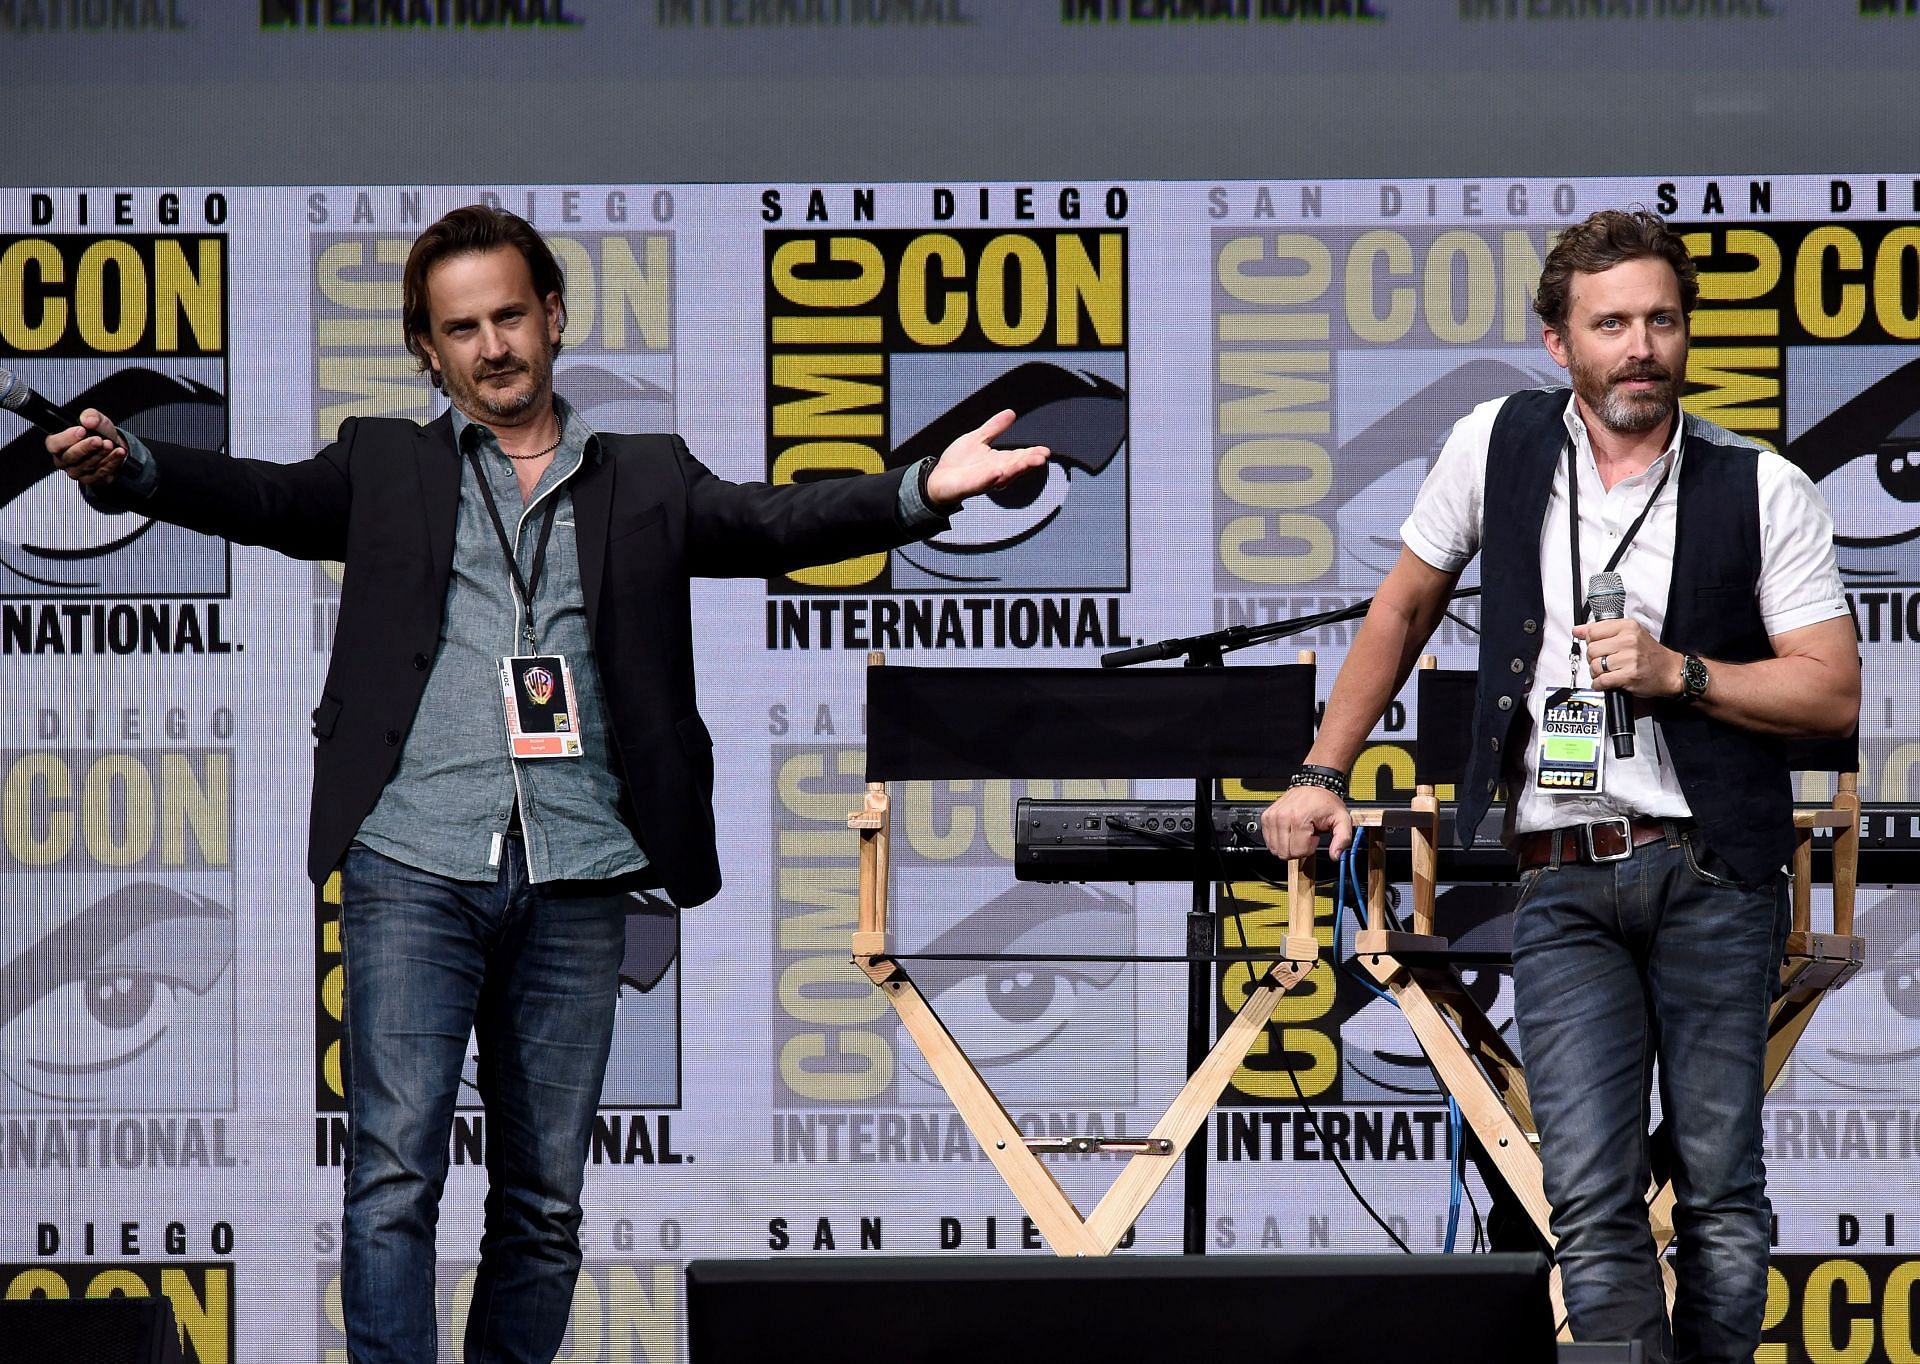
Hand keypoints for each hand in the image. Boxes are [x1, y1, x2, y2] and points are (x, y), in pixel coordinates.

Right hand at [46, 409, 127, 485]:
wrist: (113, 446)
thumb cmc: (98, 433)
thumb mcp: (96, 420)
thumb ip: (91, 416)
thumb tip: (88, 420)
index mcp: (57, 444)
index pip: (54, 444)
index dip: (67, 438)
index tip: (82, 430)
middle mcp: (63, 460)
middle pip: (71, 457)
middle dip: (86, 447)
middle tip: (98, 440)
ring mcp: (76, 472)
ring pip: (87, 465)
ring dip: (101, 454)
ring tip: (110, 445)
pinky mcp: (90, 480)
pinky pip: (100, 473)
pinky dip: (111, 462)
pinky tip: (118, 453)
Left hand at [923, 408, 1049, 507]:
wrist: (938, 477)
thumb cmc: (959, 461)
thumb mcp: (978, 438)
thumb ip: (994, 427)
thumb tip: (1011, 413)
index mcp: (999, 460)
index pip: (1020, 456)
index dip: (1033, 453)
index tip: (1045, 450)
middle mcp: (996, 471)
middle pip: (1016, 466)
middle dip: (1029, 462)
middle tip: (1042, 457)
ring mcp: (984, 480)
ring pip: (1004, 475)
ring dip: (1016, 469)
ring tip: (1026, 462)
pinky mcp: (971, 487)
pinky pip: (982, 483)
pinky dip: (990, 479)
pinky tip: (997, 473)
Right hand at [1260, 785, 1353, 860]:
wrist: (1314, 785)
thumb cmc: (1326, 802)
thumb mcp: (1342, 820)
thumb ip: (1343, 839)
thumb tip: (1336, 855)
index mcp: (1299, 819)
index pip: (1298, 852)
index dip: (1310, 847)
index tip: (1314, 835)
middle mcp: (1282, 818)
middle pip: (1285, 853)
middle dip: (1298, 847)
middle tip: (1307, 834)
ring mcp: (1272, 818)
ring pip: (1276, 849)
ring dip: (1289, 844)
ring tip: (1299, 831)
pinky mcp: (1266, 818)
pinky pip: (1269, 842)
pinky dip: (1279, 840)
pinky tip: (1290, 830)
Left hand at [1574, 617, 1682, 697]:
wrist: (1671, 671)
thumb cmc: (1651, 654)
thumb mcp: (1630, 634)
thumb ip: (1602, 630)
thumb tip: (1577, 630)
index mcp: (1628, 627)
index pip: (1592, 631)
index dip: (1590, 641)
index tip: (1597, 645)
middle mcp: (1628, 640)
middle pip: (1591, 649)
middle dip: (1593, 658)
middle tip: (1603, 661)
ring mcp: (1629, 658)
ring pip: (1594, 666)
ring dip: (1596, 673)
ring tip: (1606, 672)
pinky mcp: (1629, 675)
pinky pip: (1601, 680)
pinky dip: (1599, 684)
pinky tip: (1605, 682)